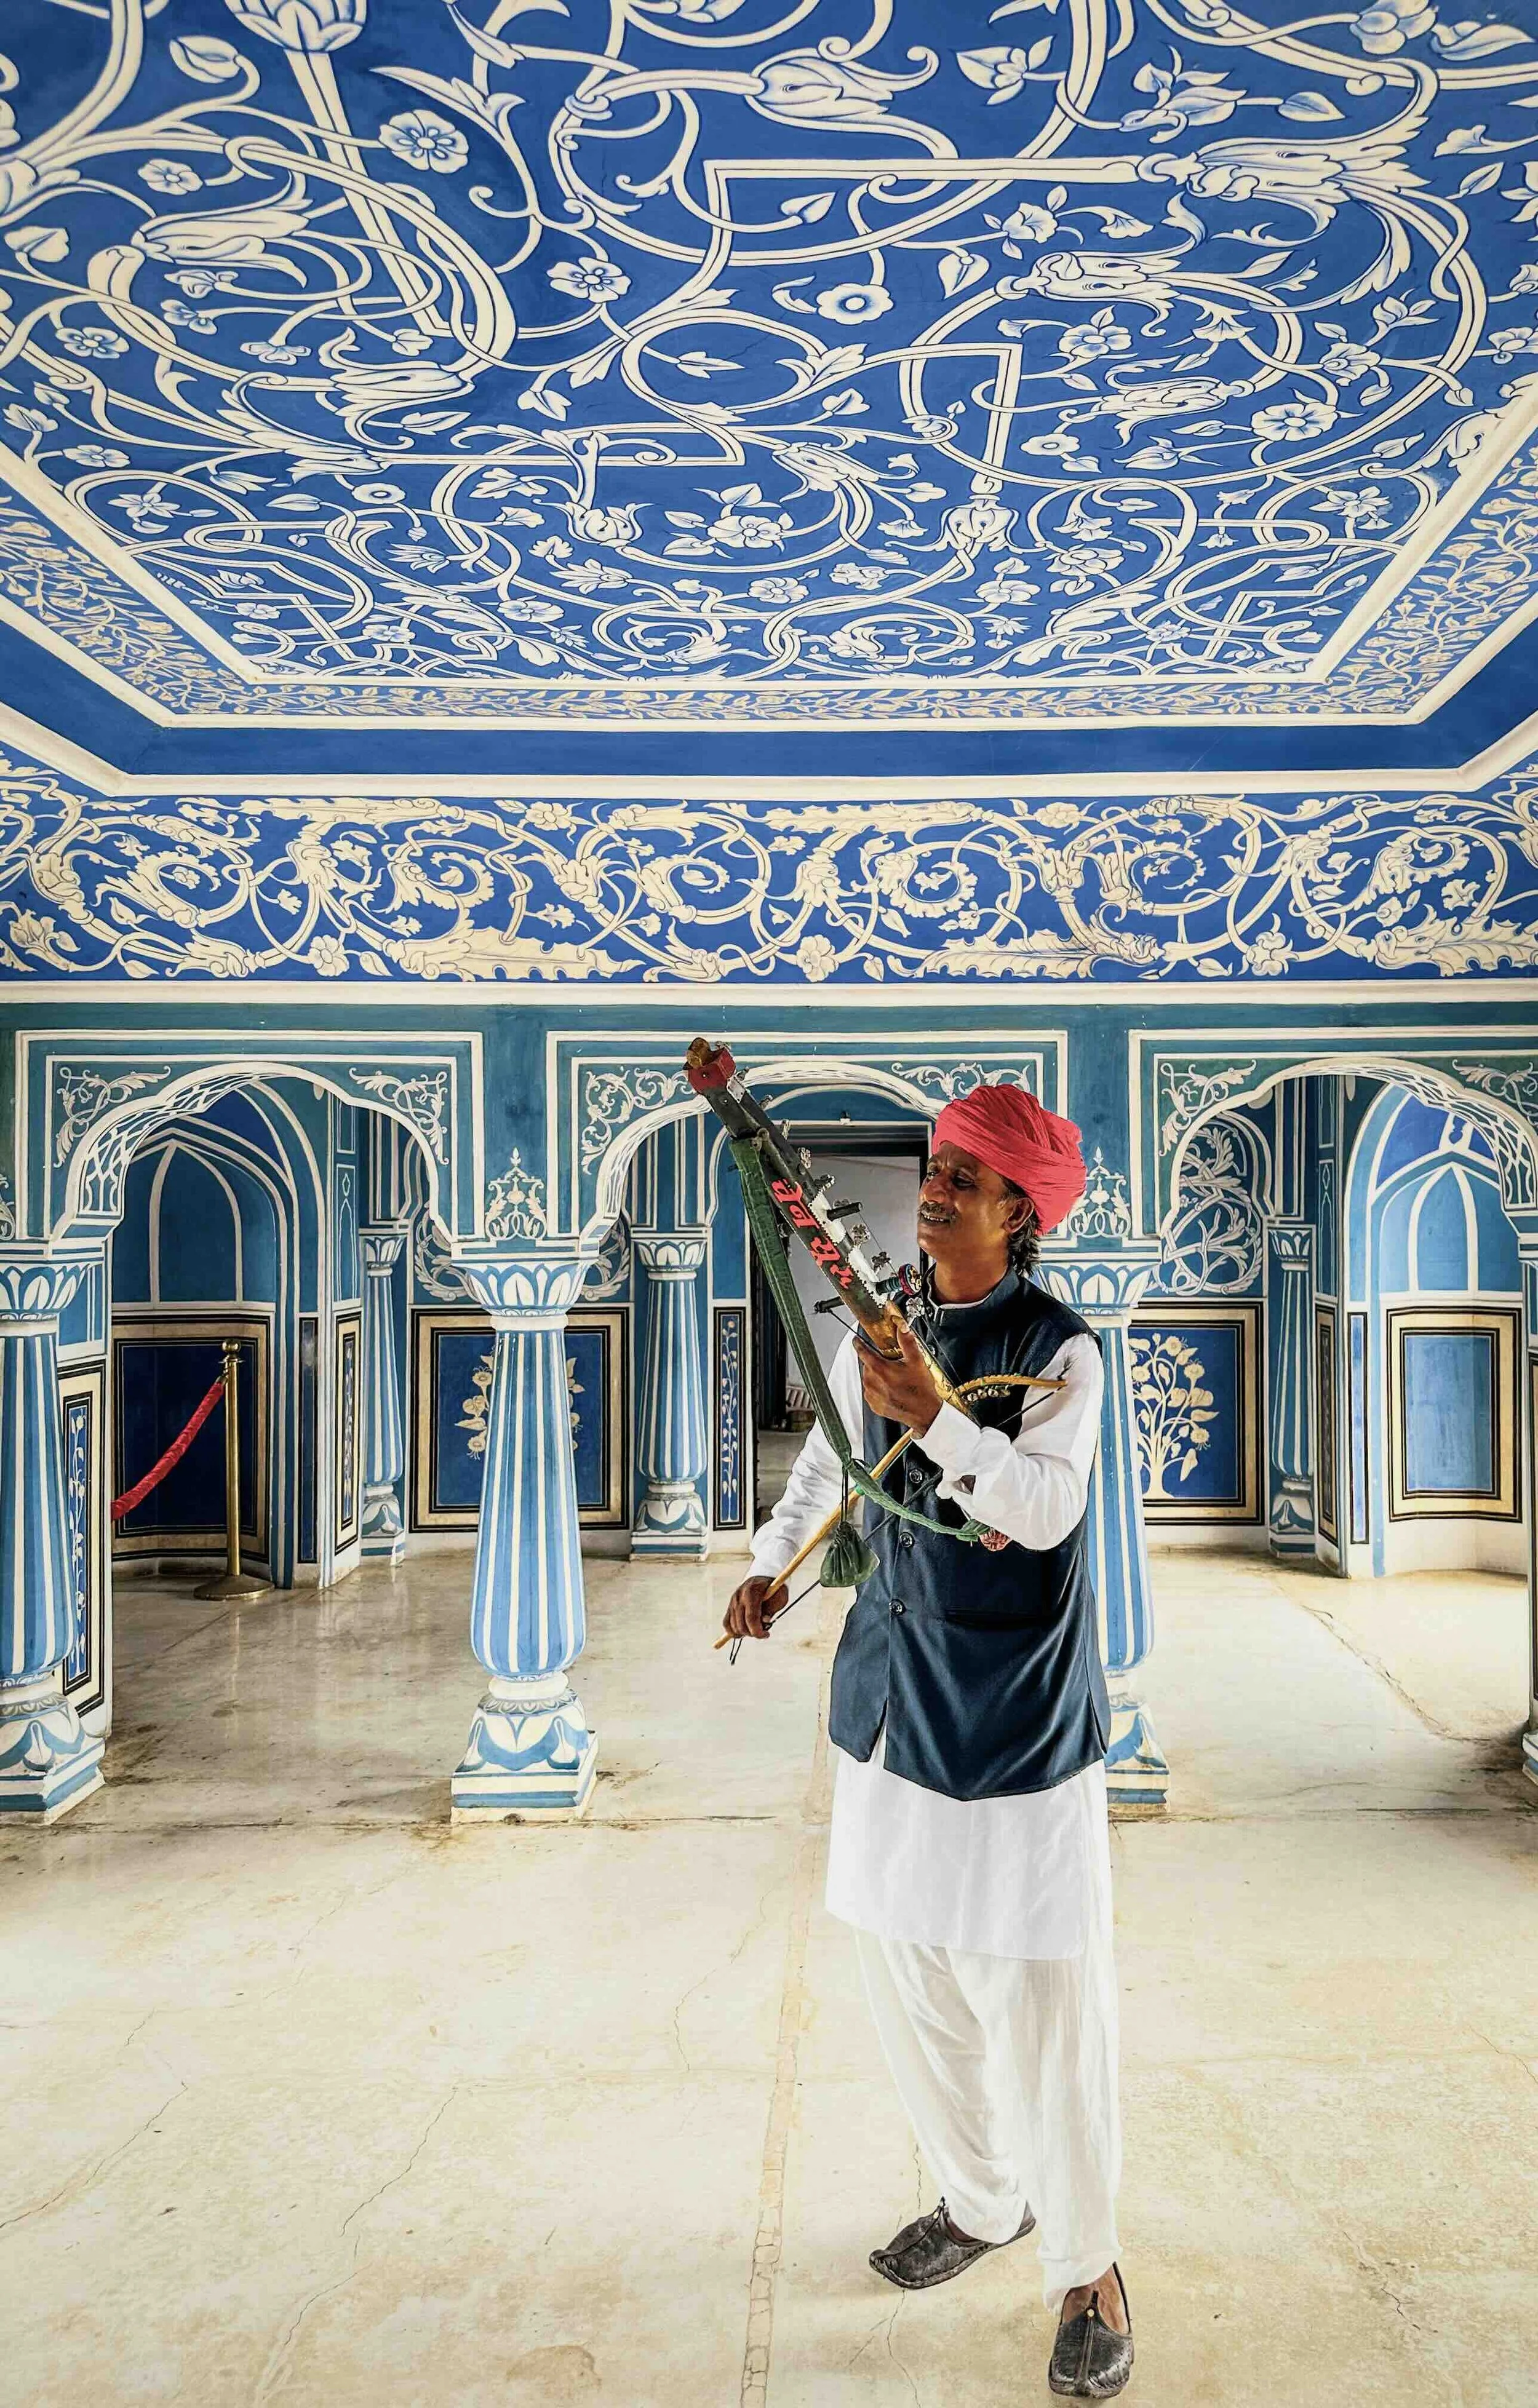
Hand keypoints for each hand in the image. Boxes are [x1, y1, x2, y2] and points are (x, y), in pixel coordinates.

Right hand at [723, 1574, 787, 1641]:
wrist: (763, 1576)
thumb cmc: (774, 1588)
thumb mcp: (780, 1596)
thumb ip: (772, 1609)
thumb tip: (765, 1621)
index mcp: (751, 1592)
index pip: (751, 1618)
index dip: (758, 1631)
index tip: (767, 1635)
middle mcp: (739, 1597)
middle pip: (741, 1624)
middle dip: (752, 1633)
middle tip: (763, 1632)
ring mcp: (732, 1601)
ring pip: (733, 1626)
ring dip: (744, 1633)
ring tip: (755, 1629)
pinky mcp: (730, 1606)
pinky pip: (726, 1623)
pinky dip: (733, 1631)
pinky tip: (742, 1633)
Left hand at [856, 1320, 939, 1434]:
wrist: (925, 1413)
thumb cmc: (921, 1389)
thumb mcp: (916, 1361)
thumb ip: (907, 1341)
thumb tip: (901, 1327)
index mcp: (879, 1369)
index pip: (862, 1351)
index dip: (859, 1343)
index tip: (856, 1340)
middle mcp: (872, 1382)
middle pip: (868, 1365)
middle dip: (878, 1363)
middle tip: (894, 1366)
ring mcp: (872, 1395)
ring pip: (870, 1378)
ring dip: (879, 1376)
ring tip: (896, 1380)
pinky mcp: (874, 1405)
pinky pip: (872, 1391)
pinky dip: (879, 1389)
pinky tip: (893, 1389)